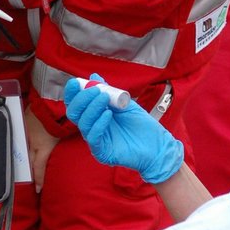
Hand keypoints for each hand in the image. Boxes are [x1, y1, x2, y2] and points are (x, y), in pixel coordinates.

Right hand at [25, 107, 59, 192]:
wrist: (49, 101)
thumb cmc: (60, 118)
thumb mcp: (62, 135)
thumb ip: (59, 145)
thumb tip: (63, 153)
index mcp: (42, 147)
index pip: (38, 168)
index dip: (38, 179)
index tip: (38, 189)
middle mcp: (31, 142)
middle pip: (28, 161)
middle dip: (28, 172)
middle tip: (29, 181)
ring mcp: (25, 133)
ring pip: (22, 150)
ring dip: (23, 158)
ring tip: (22, 167)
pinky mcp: (22, 123)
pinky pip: (21, 137)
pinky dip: (21, 144)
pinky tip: (21, 147)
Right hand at [64, 75, 182, 183]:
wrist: (157, 145)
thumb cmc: (141, 125)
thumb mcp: (124, 103)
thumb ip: (109, 92)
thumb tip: (94, 77)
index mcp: (94, 116)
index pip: (75, 104)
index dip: (72, 93)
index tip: (75, 82)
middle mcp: (91, 127)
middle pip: (74, 113)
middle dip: (82, 99)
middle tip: (96, 90)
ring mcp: (96, 141)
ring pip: (83, 123)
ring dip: (92, 107)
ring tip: (105, 98)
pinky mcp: (102, 152)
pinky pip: (93, 137)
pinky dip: (99, 123)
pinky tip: (108, 114)